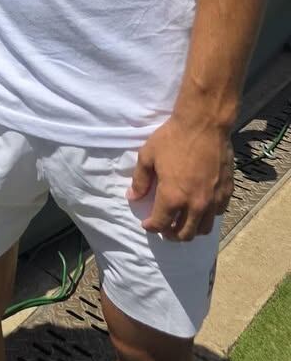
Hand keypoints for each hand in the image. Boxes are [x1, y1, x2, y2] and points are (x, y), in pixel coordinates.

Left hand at [126, 114, 234, 239]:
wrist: (204, 124)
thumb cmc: (173, 138)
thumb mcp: (148, 156)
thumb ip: (140, 180)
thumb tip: (133, 197)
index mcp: (173, 197)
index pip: (160, 224)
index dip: (151, 227)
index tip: (147, 224)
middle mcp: (195, 205)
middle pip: (184, 234)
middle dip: (172, 235)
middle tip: (165, 229)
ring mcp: (213, 201)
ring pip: (203, 229)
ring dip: (191, 230)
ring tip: (183, 223)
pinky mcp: (226, 193)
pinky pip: (217, 214)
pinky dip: (207, 217)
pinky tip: (200, 208)